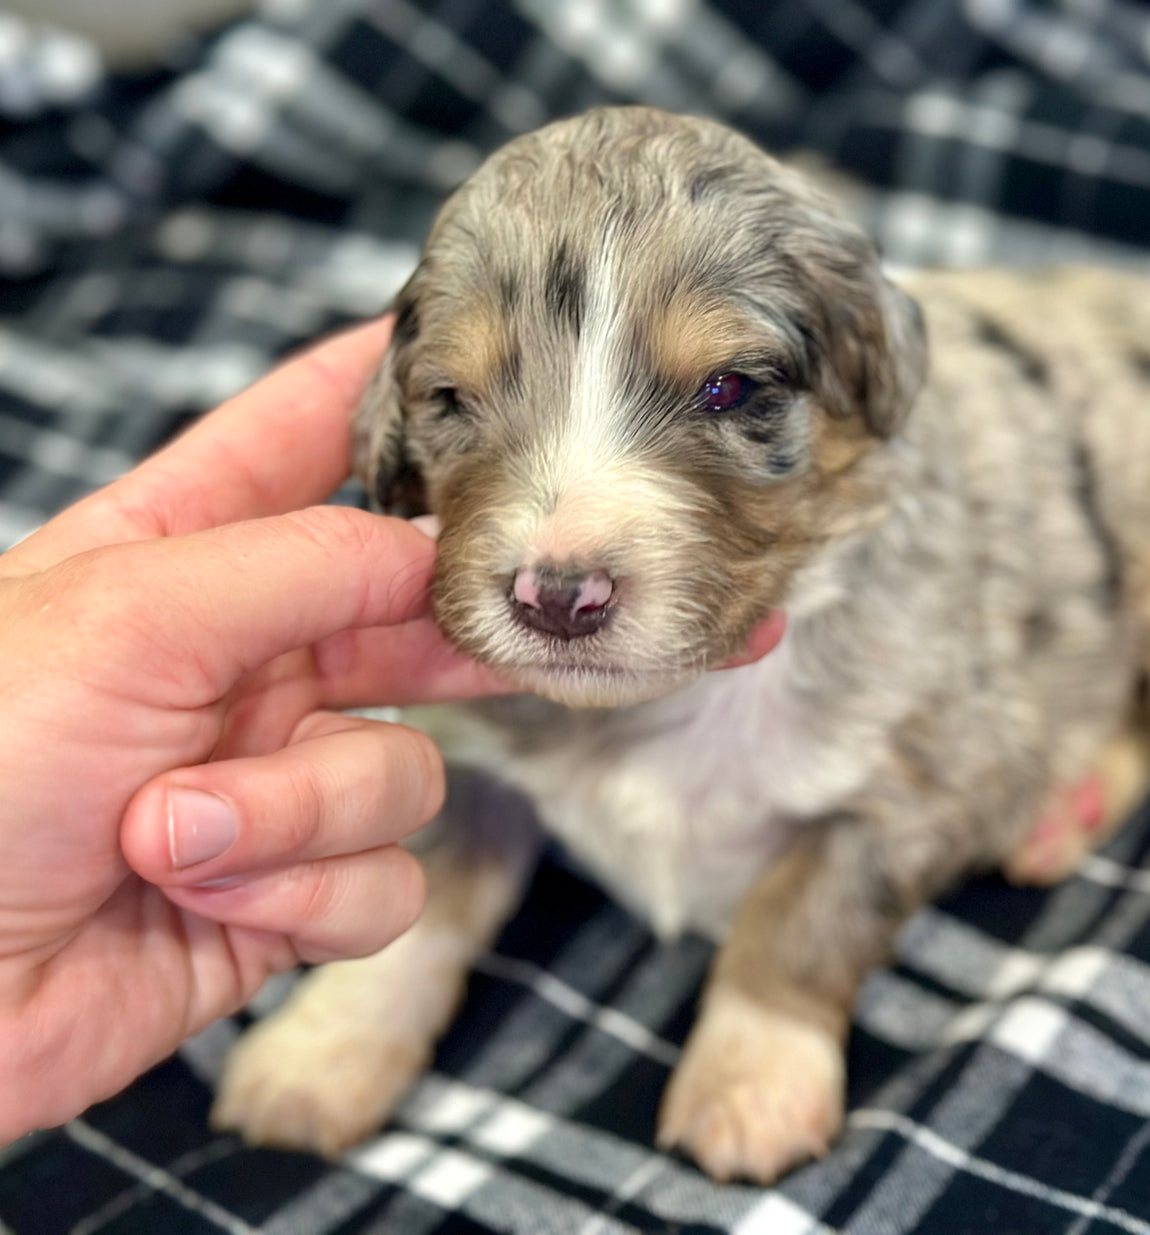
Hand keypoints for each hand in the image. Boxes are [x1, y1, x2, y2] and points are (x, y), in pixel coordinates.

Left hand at [0, 320, 514, 1140]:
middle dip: (442, 629)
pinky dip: (305, 895)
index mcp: (173, 560)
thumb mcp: (124, 620)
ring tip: (178, 833)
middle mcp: (237, 664)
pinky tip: (217, 904)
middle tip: (511, 624)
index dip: (375, 388)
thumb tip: (427, 556)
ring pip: (404, 772)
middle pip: (396, 612)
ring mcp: (271, 782)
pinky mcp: (291, 895)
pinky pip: (384, 882)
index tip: (461, 337)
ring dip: (302, 809)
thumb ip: (298, 563)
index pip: (294, 441)